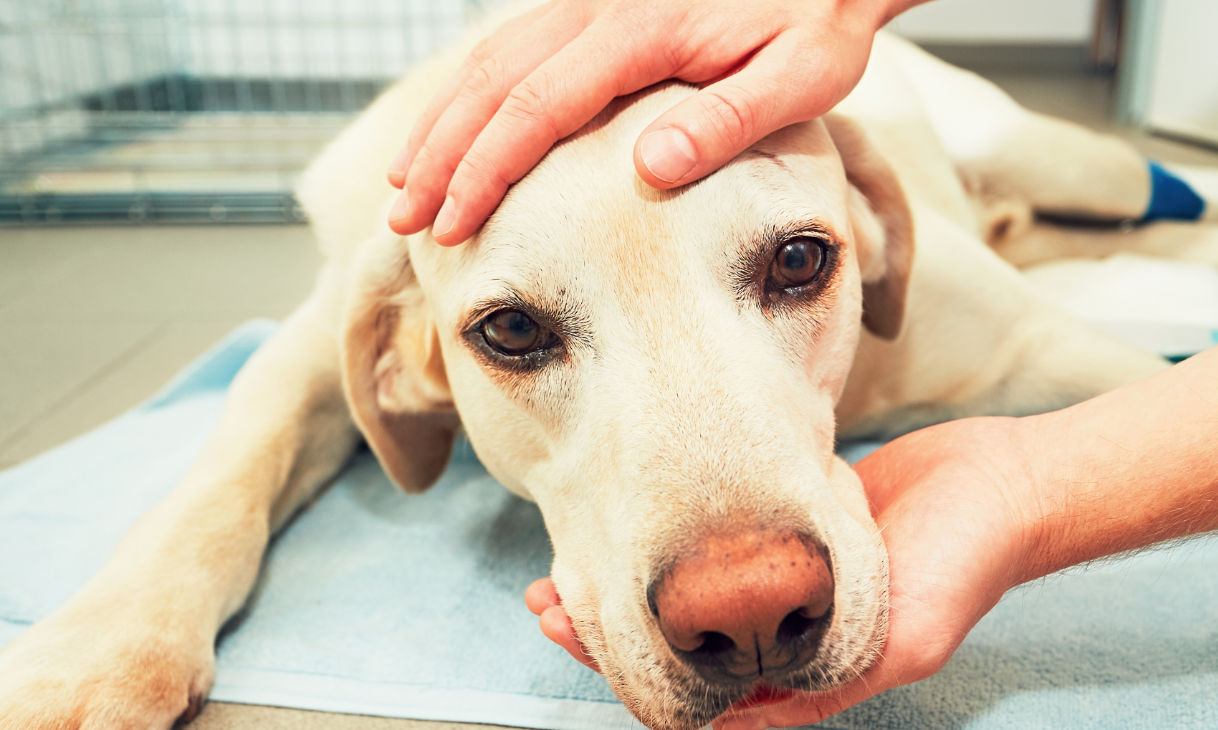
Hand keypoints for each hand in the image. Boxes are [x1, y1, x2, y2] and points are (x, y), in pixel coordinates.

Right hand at [386, 0, 906, 244]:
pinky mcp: (594, 6)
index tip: (451, 225)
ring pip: (489, 58)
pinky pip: (512, 46)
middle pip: (492, 82)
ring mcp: (590, 1)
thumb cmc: (818, 19)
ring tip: (403, 183)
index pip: (538, 106)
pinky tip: (452, 129)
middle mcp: (599, 8)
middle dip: (439, 154)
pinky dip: (470, 92)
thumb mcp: (798, 76)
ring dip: (440, 121)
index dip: (485, 169)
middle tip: (400, 220)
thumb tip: (648, 171)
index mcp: (641, 32)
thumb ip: (725, 122)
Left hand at [524, 416, 1043, 728]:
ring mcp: (783, 581)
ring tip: (569, 563)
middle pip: (676, 644)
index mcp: (805, 671)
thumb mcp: (903, 641)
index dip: (626, 668)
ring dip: (628, 583)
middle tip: (549, 597)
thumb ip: (826, 683)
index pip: (697, 688)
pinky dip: (669, 542)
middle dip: (607, 627)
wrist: (1004, 485)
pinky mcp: (788, 528)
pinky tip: (632, 521)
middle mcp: (785, 631)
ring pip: (684, 594)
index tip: (571, 628)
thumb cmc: (962, 564)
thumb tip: (737, 721)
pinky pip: (716, 544)